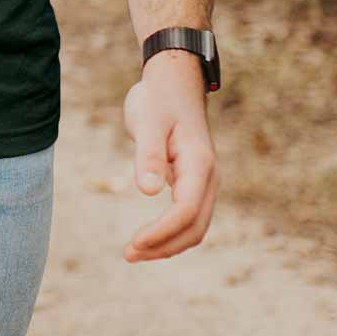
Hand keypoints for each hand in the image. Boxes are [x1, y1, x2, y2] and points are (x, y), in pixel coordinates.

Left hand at [121, 53, 217, 261]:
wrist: (175, 81)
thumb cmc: (160, 98)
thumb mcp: (149, 121)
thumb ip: (149, 155)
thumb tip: (148, 191)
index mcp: (199, 163)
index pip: (186, 211)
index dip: (161, 232)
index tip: (133, 243)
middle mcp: (207, 176)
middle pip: (195, 227)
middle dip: (164, 246)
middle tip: (128, 254)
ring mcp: (203, 181)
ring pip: (194, 226)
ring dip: (167, 244)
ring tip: (133, 252)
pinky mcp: (192, 182)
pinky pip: (188, 217)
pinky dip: (170, 233)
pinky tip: (147, 238)